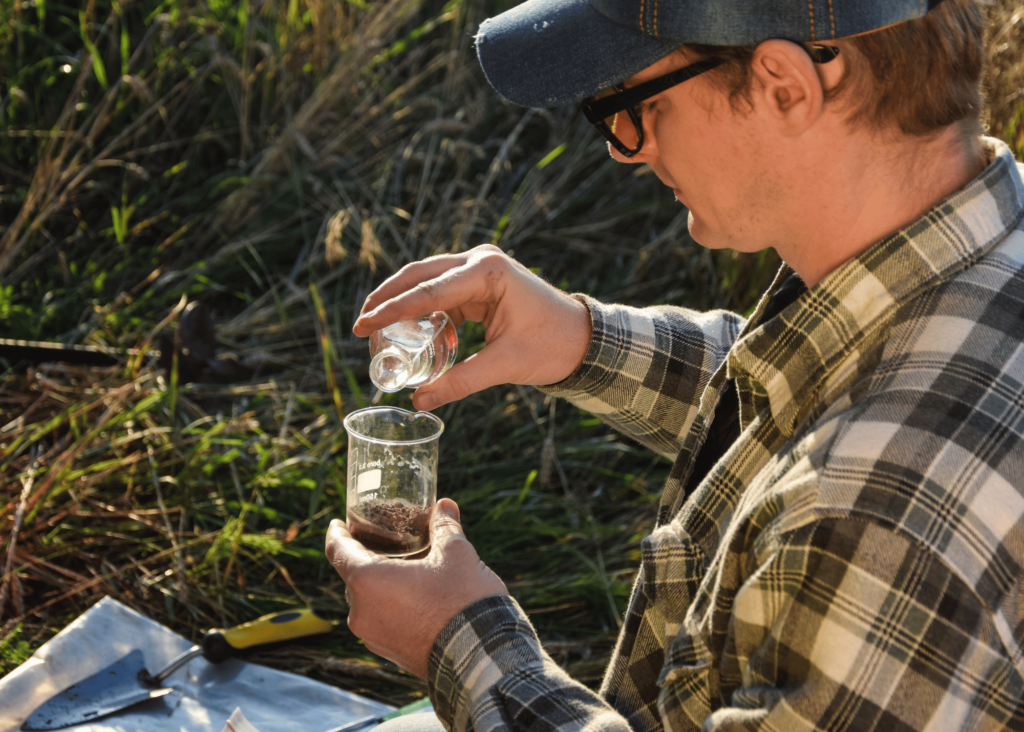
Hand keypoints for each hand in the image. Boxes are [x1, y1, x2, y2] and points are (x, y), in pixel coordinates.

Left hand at [325, 499, 508, 678]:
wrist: (479, 656)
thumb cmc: (462, 601)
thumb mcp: (456, 553)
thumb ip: (445, 526)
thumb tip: (444, 505)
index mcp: (366, 580)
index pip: (338, 550)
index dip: (337, 533)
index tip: (338, 524)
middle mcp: (360, 611)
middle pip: (353, 575)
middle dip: (368, 557)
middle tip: (387, 541)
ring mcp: (372, 636)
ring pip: (367, 600)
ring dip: (381, 584)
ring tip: (407, 570)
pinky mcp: (388, 653)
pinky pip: (380, 620)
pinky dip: (390, 606)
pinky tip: (416, 598)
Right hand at [353, 245, 590, 410]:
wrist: (583, 337)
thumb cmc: (552, 346)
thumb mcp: (505, 366)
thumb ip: (461, 382)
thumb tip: (420, 402)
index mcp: (488, 272)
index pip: (427, 291)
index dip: (390, 310)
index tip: (360, 325)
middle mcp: (481, 260)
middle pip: (420, 274)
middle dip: (387, 298)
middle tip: (358, 324)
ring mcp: (481, 266)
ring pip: (428, 279)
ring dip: (402, 301)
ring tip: (375, 328)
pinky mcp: (481, 279)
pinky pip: (442, 291)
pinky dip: (423, 308)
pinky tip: (408, 331)